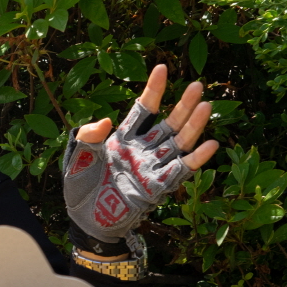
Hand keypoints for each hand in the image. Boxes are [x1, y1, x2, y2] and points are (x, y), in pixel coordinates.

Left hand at [63, 64, 220, 243]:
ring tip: (205, 107)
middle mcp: (143, 149)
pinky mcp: (157, 186)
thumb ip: (87, 138)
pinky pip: (180, 170)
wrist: (84, 218)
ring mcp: (152, 167)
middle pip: (168, 122)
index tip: (162, 68)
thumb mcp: (76, 159)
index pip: (143, 109)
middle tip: (197, 85)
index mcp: (124, 138)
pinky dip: (195, 158)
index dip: (153, 90)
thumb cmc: (80, 186)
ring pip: (179, 142)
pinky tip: (210, 144)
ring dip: (193, 126)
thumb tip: (105, 120)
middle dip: (183, 105)